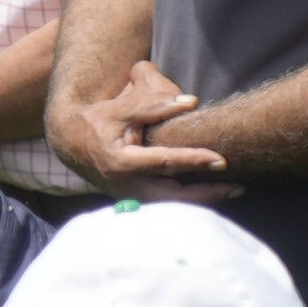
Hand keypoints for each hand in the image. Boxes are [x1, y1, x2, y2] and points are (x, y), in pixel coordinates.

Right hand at [50, 58, 233, 199]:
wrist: (69, 142)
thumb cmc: (96, 121)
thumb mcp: (121, 108)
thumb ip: (154, 105)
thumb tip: (191, 102)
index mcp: (123, 164)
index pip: (166, 163)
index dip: (195, 160)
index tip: (221, 159)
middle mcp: (128, 187)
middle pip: (176, 195)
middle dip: (208, 193)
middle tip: (238, 187)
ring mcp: (131, 198)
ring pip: (173, 204)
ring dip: (202, 199)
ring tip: (232, 191)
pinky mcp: (135, 201)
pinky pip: (167, 203)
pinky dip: (188, 199)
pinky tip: (209, 192)